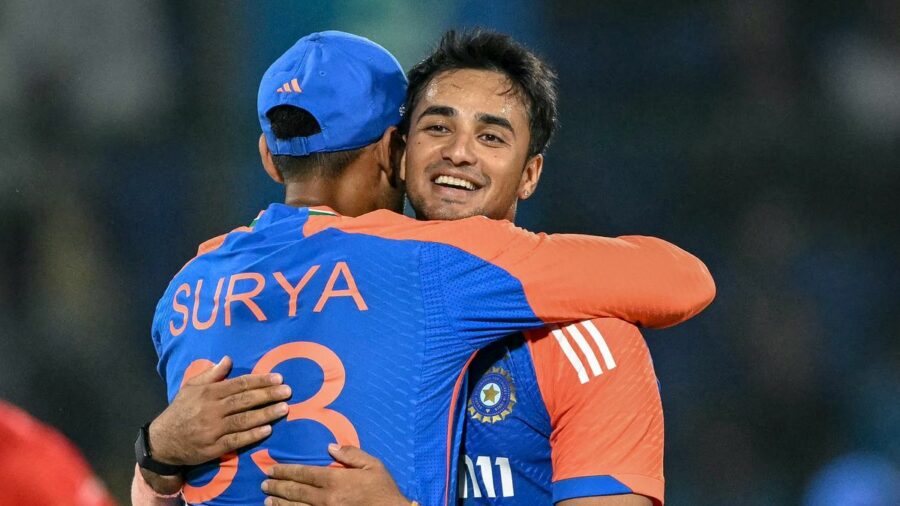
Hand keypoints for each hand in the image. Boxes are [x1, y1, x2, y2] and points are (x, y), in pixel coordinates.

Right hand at [149, 356, 291, 465]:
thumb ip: (211, 373)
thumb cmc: (181, 410)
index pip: (240, 384)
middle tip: (287, 391)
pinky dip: (252, 435)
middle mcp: (212, 409)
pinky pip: (236, 440)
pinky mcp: (213, 447)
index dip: (260, 381)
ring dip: (265, 414)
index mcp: (209, 392)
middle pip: (244, 400)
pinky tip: (267, 430)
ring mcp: (213, 429)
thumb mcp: (191, 387)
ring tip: (284, 409)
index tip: (278, 378)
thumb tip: (228, 359)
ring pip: (243, 420)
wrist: (163, 441)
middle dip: (268, 395)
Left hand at [262, 444, 411, 505]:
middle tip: (264, 484)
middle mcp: (326, 498)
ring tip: (268, 500)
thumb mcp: (373, 465)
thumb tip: (330, 446)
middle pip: (296, 492)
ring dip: (280, 503)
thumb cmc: (384, 489)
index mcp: (336, 480)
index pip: (304, 474)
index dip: (286, 471)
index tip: (272, 469)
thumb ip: (351, 454)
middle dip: (278, 487)